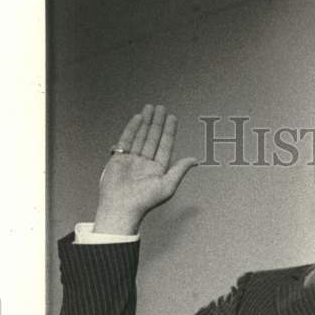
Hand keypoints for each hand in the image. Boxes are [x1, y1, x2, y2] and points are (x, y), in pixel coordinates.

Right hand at [94, 104, 198, 234]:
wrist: (121, 207)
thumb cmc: (145, 201)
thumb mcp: (168, 185)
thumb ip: (180, 170)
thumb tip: (195, 160)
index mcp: (158, 169)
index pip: (165, 145)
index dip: (169, 131)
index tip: (172, 117)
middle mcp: (145, 163)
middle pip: (153, 138)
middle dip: (157, 123)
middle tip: (161, 107)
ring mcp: (132, 160)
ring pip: (140, 137)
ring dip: (146, 122)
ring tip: (150, 108)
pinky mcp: (118, 158)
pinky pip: (126, 140)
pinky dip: (132, 129)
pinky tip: (138, 118)